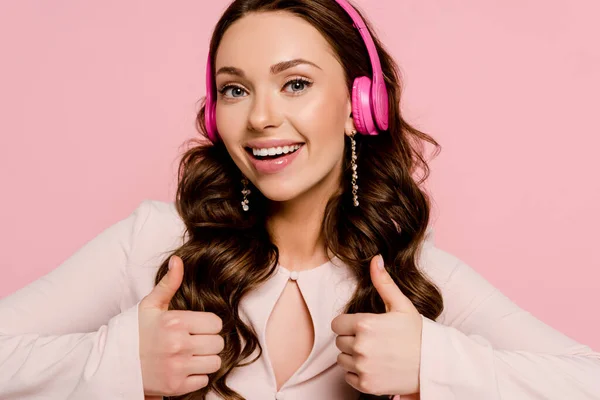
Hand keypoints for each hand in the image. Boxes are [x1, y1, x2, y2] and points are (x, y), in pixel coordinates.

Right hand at [138, 255, 223, 396]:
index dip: (209, 325)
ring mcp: (177, 368)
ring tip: (190, 355)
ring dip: (206, 359)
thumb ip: (169, 283)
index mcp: (175, 322)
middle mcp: (178, 345)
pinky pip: (204, 381)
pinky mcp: (175, 387)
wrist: (113, 365)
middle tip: (194, 341)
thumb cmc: (135, 332)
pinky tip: (183, 368)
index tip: (197, 327)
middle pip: (218, 343)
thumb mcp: (150, 305)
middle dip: (209, 342)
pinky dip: (197, 376)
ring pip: (215, 363)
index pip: (216, 323)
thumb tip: (178, 260)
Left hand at [331, 254, 421, 396]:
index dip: (347, 324)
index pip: (336, 324)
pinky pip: (348, 377)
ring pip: (342, 359)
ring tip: (373, 353)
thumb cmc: (418, 334)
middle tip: (371, 340)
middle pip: (339, 342)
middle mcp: (361, 346)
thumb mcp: (401, 305)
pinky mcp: (366, 385)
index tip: (361, 327)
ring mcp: (363, 367)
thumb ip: (383, 283)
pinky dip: (357, 373)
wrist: (434, 365)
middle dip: (351, 340)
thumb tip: (375, 259)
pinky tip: (374, 366)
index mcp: (365, 325)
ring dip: (352, 357)